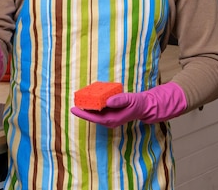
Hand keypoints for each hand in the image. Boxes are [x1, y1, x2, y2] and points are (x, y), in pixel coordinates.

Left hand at [70, 82, 186, 127]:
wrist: (144, 106)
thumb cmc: (137, 103)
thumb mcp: (129, 100)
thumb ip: (119, 100)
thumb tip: (107, 101)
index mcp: (112, 119)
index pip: (94, 118)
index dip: (83, 114)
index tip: (73, 109)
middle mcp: (108, 120)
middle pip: (92, 116)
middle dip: (82, 109)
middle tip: (72, 101)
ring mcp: (109, 117)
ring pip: (94, 113)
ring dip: (86, 107)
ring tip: (78, 99)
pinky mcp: (110, 113)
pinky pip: (98, 110)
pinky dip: (93, 105)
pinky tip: (89, 98)